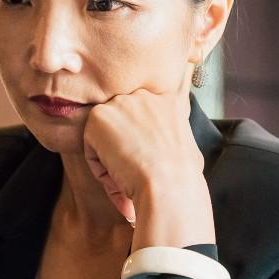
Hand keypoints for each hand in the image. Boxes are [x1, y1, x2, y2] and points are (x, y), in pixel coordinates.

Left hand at [82, 88, 214, 248]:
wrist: (168, 183)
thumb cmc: (183, 177)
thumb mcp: (187, 149)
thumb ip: (171, 140)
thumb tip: (162, 152)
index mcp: (167, 101)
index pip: (144, 120)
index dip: (141, 145)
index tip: (146, 166)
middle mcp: (143, 95)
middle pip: (123, 125)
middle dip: (124, 149)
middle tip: (134, 175)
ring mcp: (120, 104)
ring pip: (106, 137)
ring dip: (112, 160)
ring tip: (129, 180)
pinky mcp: (98, 117)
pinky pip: (91, 147)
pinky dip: (100, 168)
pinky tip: (119, 176)